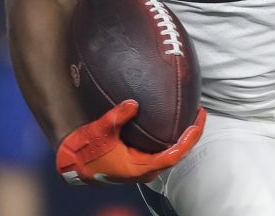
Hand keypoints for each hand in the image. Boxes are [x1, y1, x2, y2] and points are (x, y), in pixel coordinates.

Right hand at [56, 100, 205, 184]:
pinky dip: (172, 139)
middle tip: (200, 114)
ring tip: (193, 117)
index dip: (188, 140)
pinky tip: (174, 124)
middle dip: (191, 135)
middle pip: (178, 154)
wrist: (74, 164)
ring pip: (171, 154)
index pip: (174, 155)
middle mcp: (146, 170)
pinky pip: (163, 152)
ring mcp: (143, 168)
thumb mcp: (101, 130)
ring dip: (183, 138)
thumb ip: (117, 117)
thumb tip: (133, 104)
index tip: (197, 123)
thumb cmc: (88, 150)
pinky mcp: (139, 162)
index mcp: (141, 167)